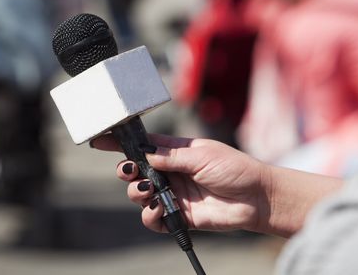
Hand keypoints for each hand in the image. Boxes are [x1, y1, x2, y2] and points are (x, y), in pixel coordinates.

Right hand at [91, 134, 271, 233]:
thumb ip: (170, 156)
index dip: (121, 143)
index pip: (142, 145)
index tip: (101, 140)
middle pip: (134, 171)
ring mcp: (172, 194)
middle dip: (125, 171)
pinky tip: (159, 208)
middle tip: (130, 172)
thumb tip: (143, 153)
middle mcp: (169, 172)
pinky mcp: (177, 215)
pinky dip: (150, 214)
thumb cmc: (234, 168)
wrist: (256, 199)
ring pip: (138, 194)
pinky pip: (153, 217)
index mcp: (174, 152)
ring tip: (149, 190)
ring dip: (137, 192)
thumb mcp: (201, 155)